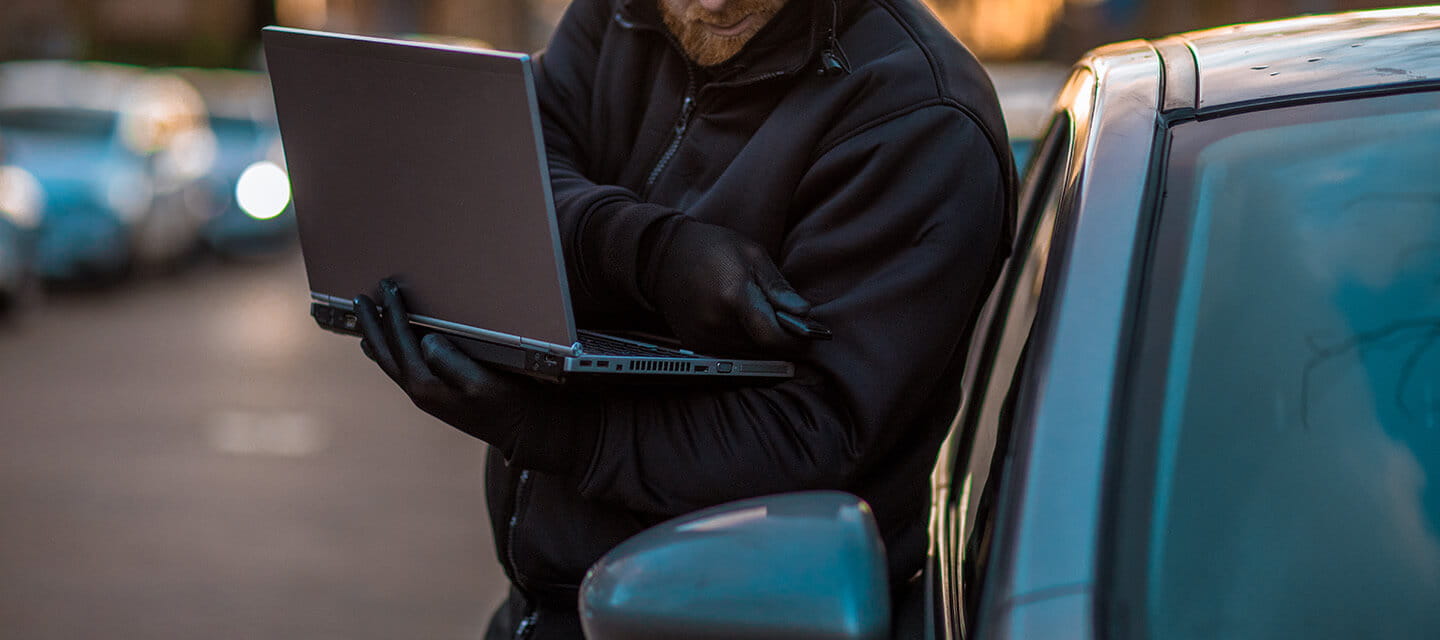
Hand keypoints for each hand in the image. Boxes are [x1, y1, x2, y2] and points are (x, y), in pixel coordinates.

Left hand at [353, 279, 561, 454]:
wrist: (523, 430)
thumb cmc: (507, 404)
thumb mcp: (482, 381)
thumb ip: (451, 361)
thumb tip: (426, 339)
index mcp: (426, 385)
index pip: (401, 341)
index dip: (392, 313)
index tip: (385, 288)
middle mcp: (420, 391)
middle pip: (385, 353)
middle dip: (372, 324)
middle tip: (359, 299)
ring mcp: (426, 395)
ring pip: (391, 363)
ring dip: (377, 339)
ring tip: (365, 323)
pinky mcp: (437, 396)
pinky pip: (403, 369)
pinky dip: (392, 354)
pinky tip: (394, 351)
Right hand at [642, 217, 814, 354]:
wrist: (662, 257)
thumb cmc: (711, 248)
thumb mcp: (751, 254)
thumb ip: (778, 286)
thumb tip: (803, 312)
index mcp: (733, 295)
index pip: (772, 336)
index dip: (796, 341)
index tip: (810, 336)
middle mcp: (715, 322)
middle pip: (763, 347)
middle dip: (781, 338)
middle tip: (789, 321)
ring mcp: (702, 337)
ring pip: (749, 353)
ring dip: (761, 341)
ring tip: (761, 315)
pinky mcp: (695, 345)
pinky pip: (730, 352)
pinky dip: (742, 341)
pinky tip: (740, 320)